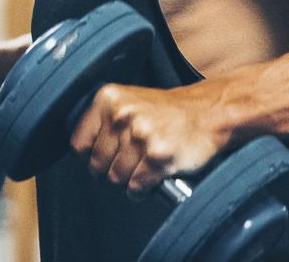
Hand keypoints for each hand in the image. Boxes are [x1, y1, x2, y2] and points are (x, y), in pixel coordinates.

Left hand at [69, 83, 227, 196]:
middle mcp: (122, 115)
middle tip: (129, 163)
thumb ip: (104, 121)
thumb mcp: (129, 102)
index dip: (91, 155)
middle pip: (97, 164)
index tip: (103, 157)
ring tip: (143, 167)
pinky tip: (152, 177)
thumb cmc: (170, 112)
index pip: (79, 143)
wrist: (209, 114)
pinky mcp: (157, 156)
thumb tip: (81, 150)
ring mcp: (140, 135)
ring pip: (116, 177)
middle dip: (111, 169)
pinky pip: (136, 186)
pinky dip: (142, 189)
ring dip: (129, 179)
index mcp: (109, 99)